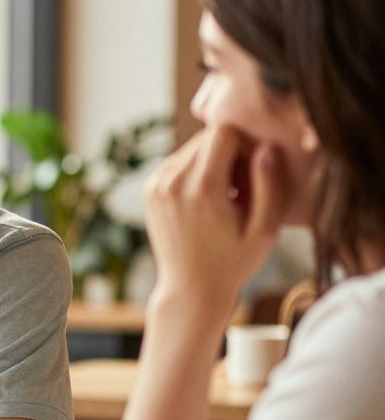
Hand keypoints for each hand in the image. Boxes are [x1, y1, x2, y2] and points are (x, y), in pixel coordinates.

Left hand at [144, 125, 287, 312]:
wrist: (191, 288)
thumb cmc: (235, 262)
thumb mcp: (264, 228)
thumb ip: (269, 184)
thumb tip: (265, 146)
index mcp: (201, 187)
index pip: (224, 131)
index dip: (245, 144)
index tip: (253, 171)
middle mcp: (172, 181)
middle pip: (206, 137)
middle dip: (229, 153)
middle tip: (241, 188)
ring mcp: (155, 184)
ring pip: (191, 148)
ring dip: (211, 162)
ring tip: (225, 196)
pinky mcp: (149, 189)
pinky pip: (176, 162)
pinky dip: (194, 171)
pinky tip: (206, 199)